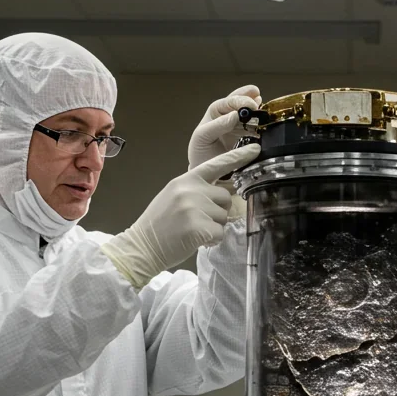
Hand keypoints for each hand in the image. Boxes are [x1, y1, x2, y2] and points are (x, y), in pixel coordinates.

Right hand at [101, 144, 260, 288]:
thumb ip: (197, 190)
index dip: (238, 156)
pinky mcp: (199, 227)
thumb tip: (221, 195)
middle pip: (226, 197)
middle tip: (196, 220)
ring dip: (214, 227)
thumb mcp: (175, 196)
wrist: (141, 246)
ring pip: (225, 217)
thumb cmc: (159, 224)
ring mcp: (195, 207)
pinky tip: (195, 240)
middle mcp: (191, 190)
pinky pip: (220, 233)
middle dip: (218, 211)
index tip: (256, 149)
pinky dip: (212, 240)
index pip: (217, 164)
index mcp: (186, 180)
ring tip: (192, 230)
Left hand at [188, 85, 260, 169]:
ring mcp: (238, 127)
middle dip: (251, 99)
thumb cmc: (200, 152)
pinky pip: (256, 129)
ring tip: (266, 112)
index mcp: (215, 112)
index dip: (241, 100)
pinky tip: (267, 125)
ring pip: (250, 114)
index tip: (251, 105)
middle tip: (259, 100)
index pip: (229, 101)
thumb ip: (217, 125)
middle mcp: (227, 116)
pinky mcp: (246, 138)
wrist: (206, 173)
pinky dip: (262, 126)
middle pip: (242, 103)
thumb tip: (235, 114)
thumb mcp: (202, 136)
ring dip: (259, 112)